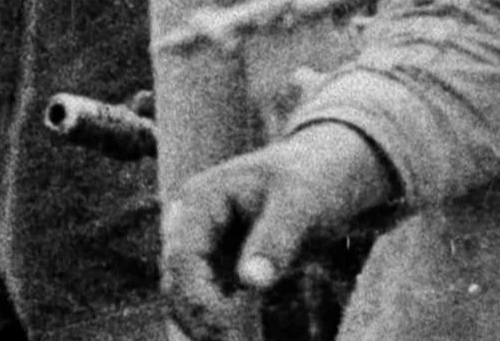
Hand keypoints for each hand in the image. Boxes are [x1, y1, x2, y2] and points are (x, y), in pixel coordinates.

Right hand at [162, 123, 395, 314]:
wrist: (324, 174)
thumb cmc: (312, 180)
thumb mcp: (300, 204)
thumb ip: (275, 240)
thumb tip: (251, 283)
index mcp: (200, 199)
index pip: (182, 257)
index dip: (199, 299)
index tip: (228, 332)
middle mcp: (190, 223)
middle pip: (175, 283)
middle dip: (200, 322)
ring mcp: (201, 246)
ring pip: (185, 299)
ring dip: (206, 329)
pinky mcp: (217, 267)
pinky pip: (206, 304)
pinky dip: (219, 327)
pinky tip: (245, 340)